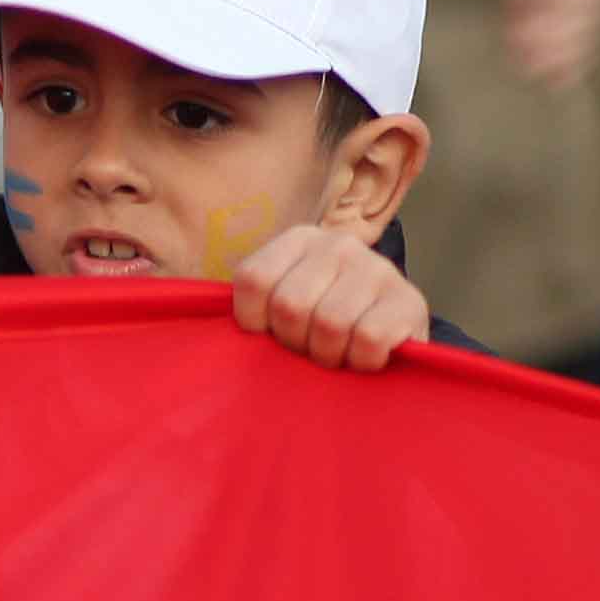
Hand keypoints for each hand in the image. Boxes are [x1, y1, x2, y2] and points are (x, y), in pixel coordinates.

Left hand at [224, 221, 428, 368]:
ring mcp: (378, 269)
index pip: (253, 280)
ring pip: (329, 323)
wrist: (389, 339)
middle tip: (309, 347)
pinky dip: (360, 361)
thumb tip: (189, 309)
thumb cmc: (318, 326)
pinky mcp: (410, 301)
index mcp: (298, 239)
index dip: (254, 322)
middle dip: (294, 342)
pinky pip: (367, 339)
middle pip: (290, 305)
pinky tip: (365, 357)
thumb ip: (250, 303)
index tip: (270, 333)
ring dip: (328, 355)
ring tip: (337, 352)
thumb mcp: (278, 305)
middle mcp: (339, 245)